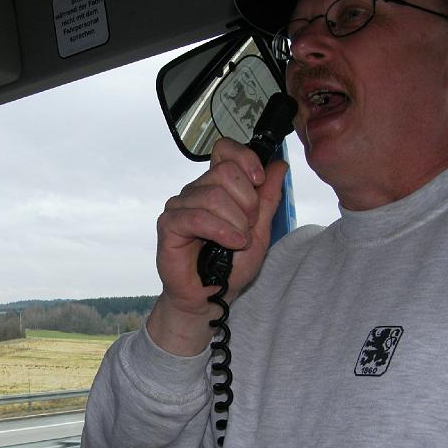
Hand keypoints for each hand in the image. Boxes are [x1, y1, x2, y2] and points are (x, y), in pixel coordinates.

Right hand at [147, 137, 287, 354]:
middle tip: (247, 227)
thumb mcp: (260, 231)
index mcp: (216, 186)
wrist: (211, 297)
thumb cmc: (230, 267)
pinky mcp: (169, 225)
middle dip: (246, 202)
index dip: (244, 159)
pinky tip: (231, 243)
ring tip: (237, 242)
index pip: (224, 150)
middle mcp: (195, 191)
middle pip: (224, 172)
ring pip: (213, 195)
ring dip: (235, 222)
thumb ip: (267, 198)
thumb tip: (278, 165)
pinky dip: (220, 230)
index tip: (259, 180)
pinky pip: (196, 217)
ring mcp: (179, 206)